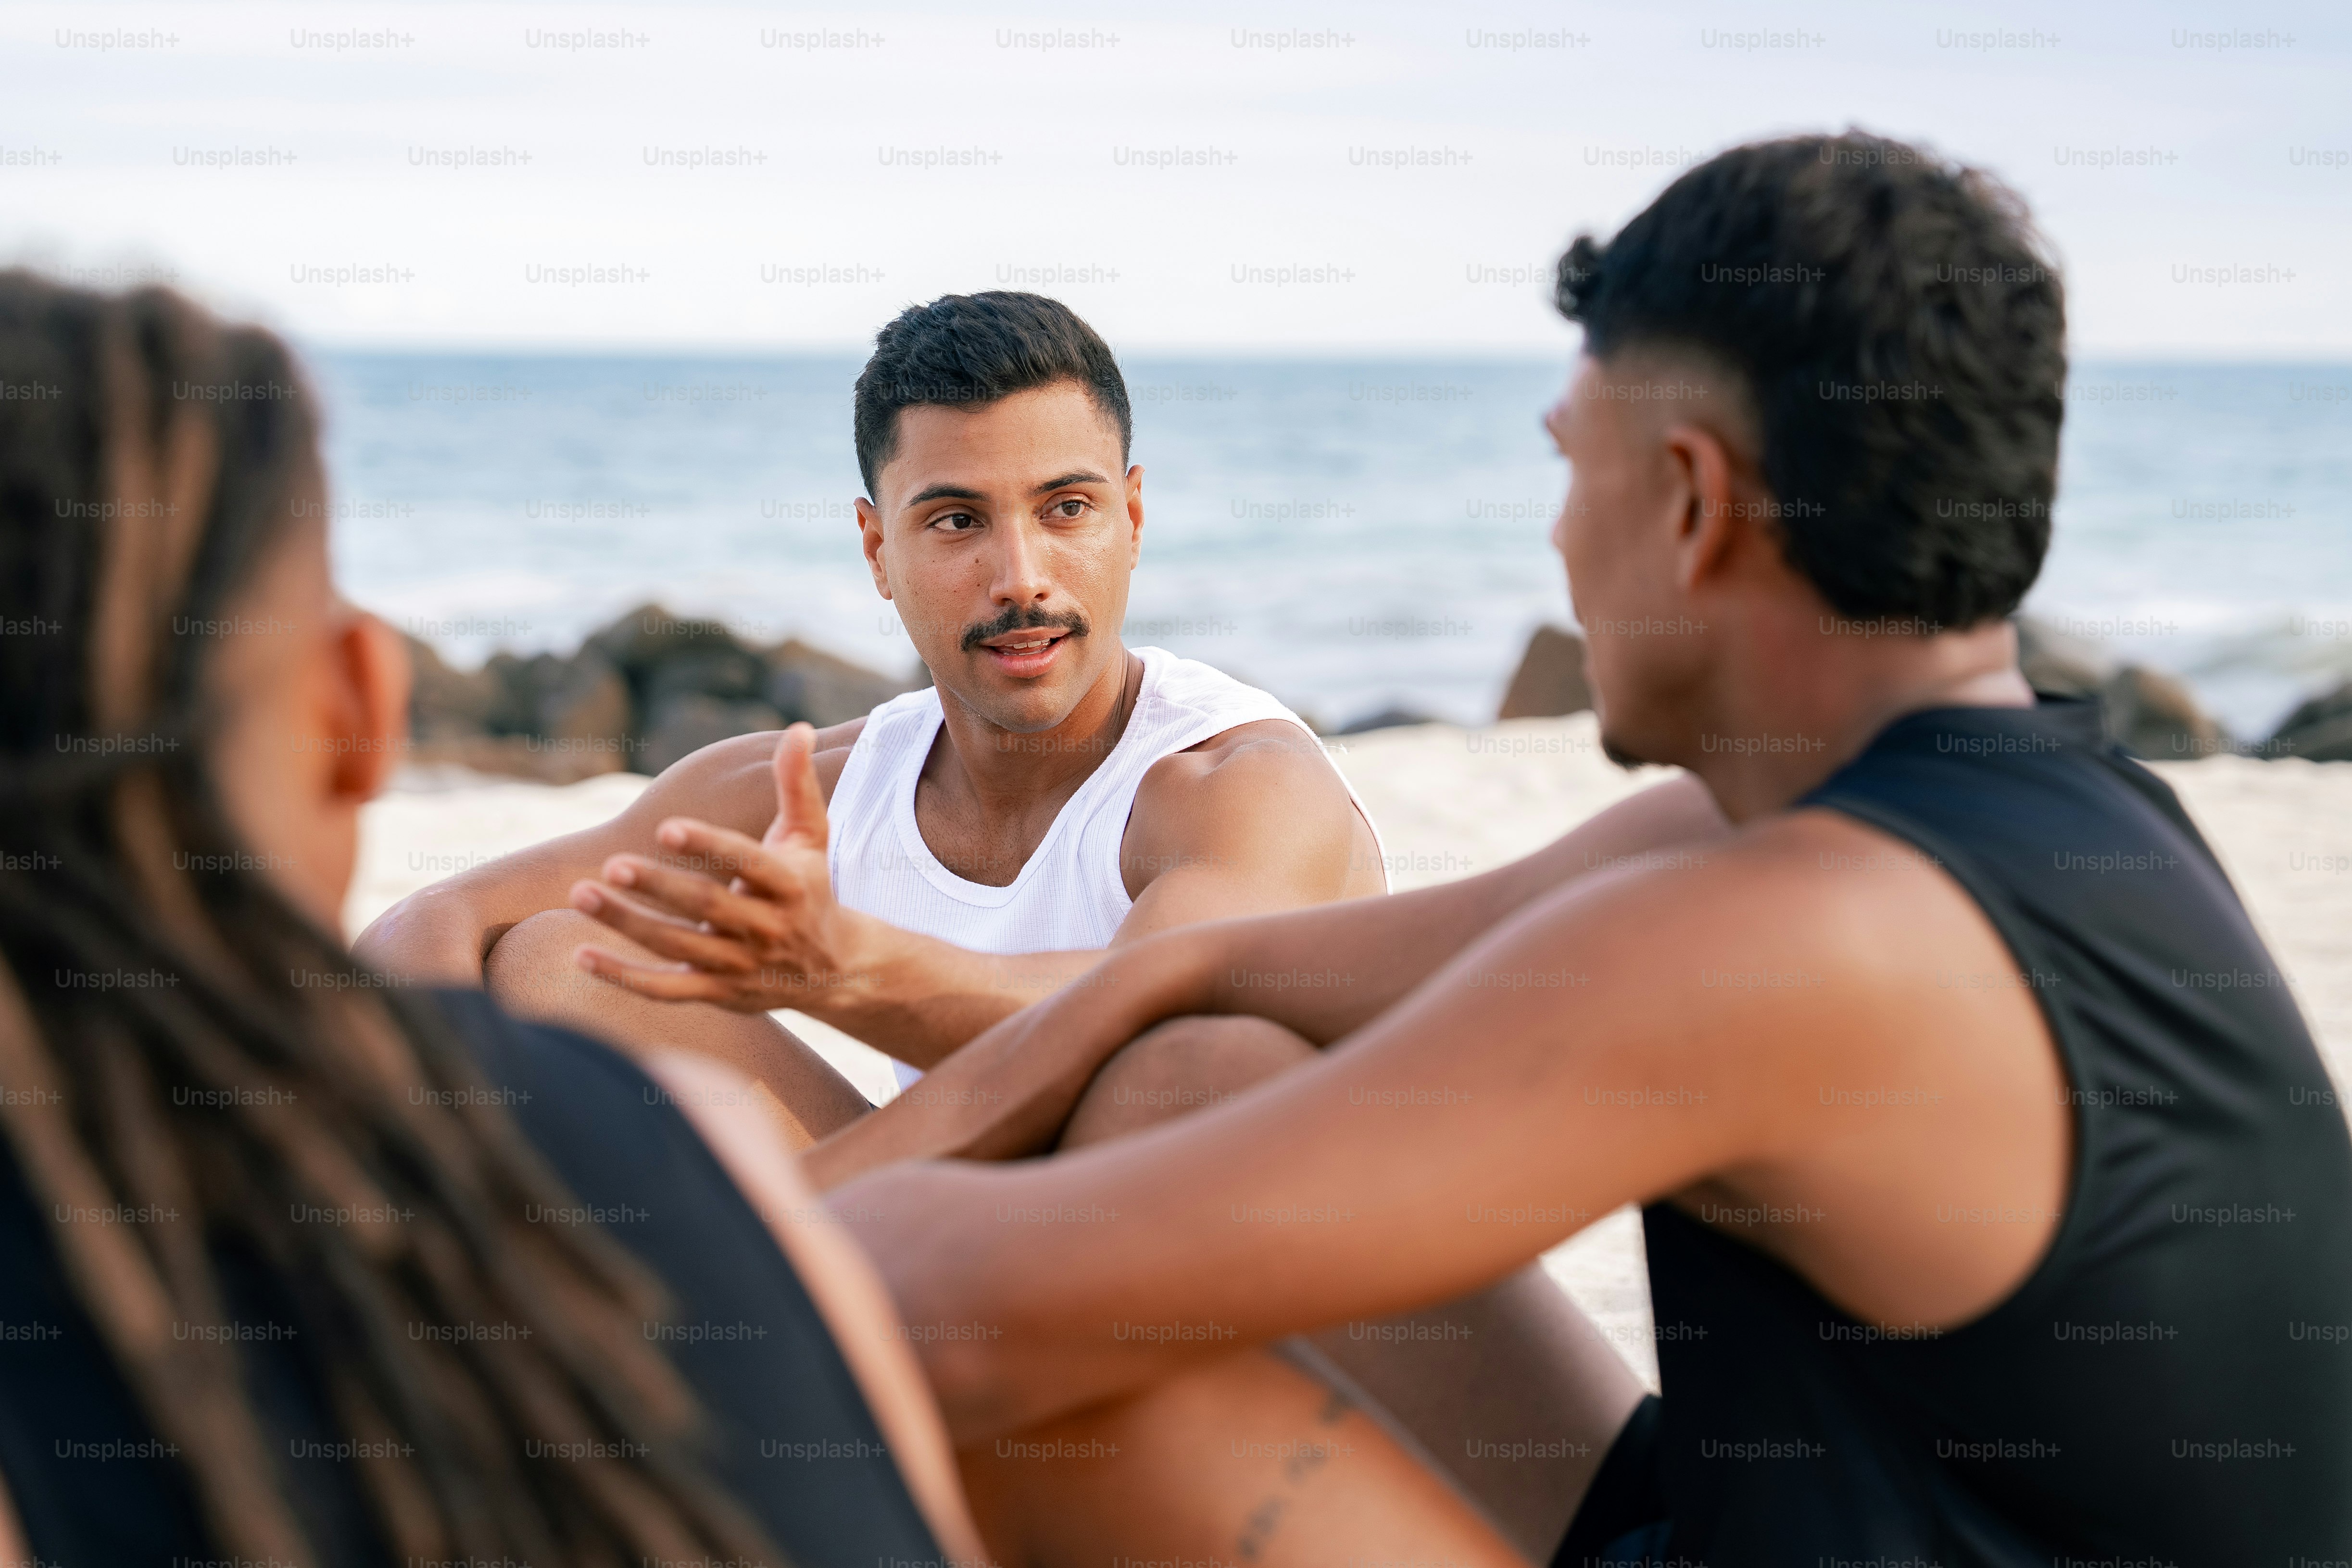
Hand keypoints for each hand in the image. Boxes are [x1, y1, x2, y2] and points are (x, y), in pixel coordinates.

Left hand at [568, 723, 878, 1012]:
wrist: (836, 968)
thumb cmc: (812, 886)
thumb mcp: (810, 836)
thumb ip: (797, 784)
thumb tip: (798, 728)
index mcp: (789, 885)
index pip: (747, 863)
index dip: (709, 846)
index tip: (666, 827)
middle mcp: (766, 928)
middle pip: (705, 907)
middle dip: (658, 886)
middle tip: (612, 863)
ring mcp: (740, 964)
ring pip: (677, 946)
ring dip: (626, 923)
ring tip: (581, 894)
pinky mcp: (717, 992)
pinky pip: (665, 990)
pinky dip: (624, 976)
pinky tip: (582, 955)